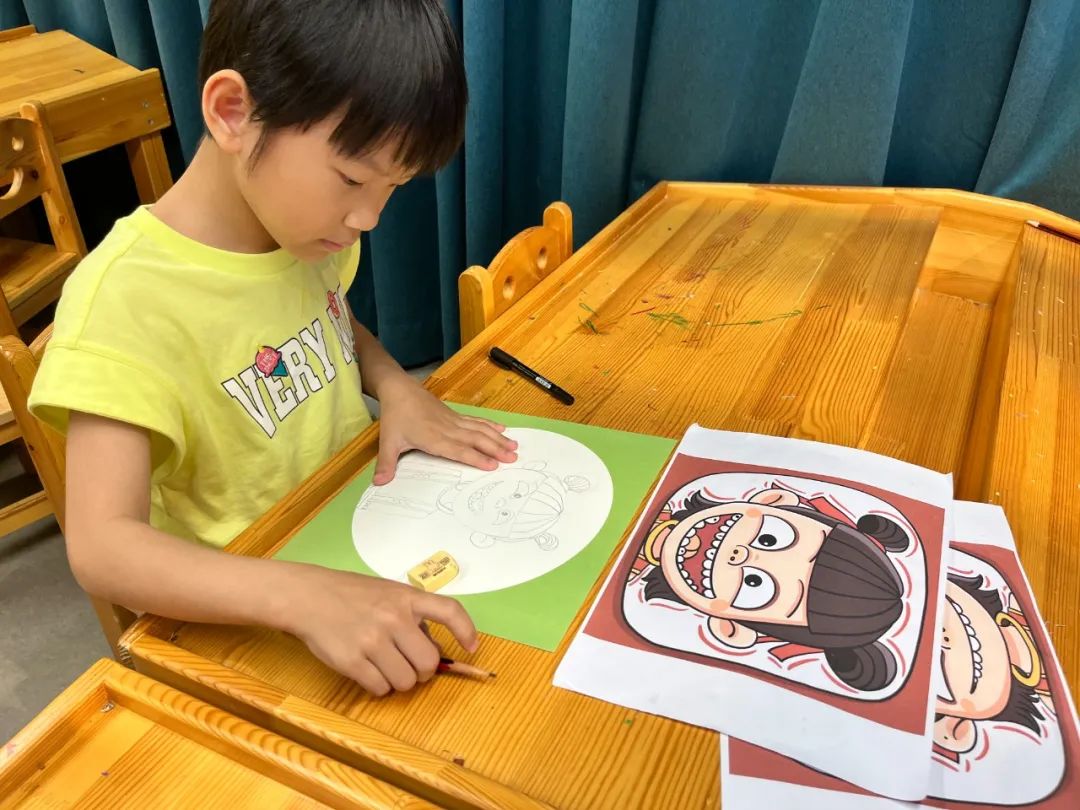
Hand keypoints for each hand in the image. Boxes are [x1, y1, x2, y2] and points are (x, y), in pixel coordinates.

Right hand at [288, 566, 476, 694]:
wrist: (308, 597)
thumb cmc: (351, 595)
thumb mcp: (388, 592)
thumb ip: (412, 615)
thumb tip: (434, 649)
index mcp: (406, 597)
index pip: (450, 611)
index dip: (466, 631)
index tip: (472, 648)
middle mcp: (393, 618)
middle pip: (429, 662)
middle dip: (424, 671)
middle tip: (412, 666)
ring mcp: (372, 641)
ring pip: (406, 681)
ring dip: (400, 681)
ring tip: (386, 667)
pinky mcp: (352, 661)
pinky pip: (380, 689)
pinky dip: (379, 686)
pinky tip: (368, 671)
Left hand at [373, 374, 517, 484]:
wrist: (399, 389)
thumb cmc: (395, 416)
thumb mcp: (388, 441)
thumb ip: (386, 464)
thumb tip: (378, 484)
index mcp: (434, 438)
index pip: (459, 450)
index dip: (476, 458)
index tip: (493, 465)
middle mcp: (448, 430)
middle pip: (476, 440)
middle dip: (495, 449)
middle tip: (513, 458)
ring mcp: (453, 421)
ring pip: (480, 430)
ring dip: (497, 438)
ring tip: (514, 446)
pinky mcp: (455, 415)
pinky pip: (476, 421)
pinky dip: (490, 425)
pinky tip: (502, 429)